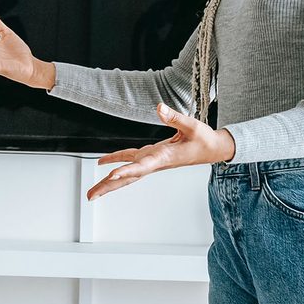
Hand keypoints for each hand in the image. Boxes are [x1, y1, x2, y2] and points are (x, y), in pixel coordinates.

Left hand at [87, 103, 235, 199]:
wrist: (213, 150)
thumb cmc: (204, 139)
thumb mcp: (192, 126)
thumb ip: (175, 117)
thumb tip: (159, 108)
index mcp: (164, 157)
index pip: (142, 166)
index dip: (126, 171)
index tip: (110, 176)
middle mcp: (155, 162)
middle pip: (128, 177)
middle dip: (109, 187)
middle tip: (90, 196)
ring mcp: (152, 161)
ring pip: (127, 173)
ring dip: (109, 182)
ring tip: (92, 191)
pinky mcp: (152, 156)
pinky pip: (130, 160)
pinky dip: (116, 161)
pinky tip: (103, 163)